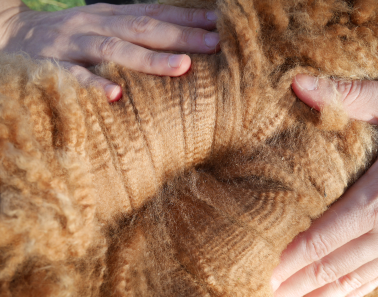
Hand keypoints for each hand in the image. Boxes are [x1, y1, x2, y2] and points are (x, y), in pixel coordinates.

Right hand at [0, 2, 219, 101]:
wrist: (7, 34)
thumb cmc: (70, 37)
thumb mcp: (104, 26)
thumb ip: (137, 31)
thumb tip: (187, 39)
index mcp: (111, 16)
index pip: (156, 13)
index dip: (189, 16)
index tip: (221, 24)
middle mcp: (96, 25)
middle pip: (144, 28)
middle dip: (182, 36)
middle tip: (215, 45)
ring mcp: (73, 44)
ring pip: (114, 49)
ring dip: (150, 59)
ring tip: (183, 68)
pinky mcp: (50, 66)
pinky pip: (73, 76)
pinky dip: (93, 85)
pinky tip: (116, 96)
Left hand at [270, 75, 377, 296]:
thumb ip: (346, 96)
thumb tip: (299, 85)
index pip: (324, 237)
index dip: (291, 259)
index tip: (263, 270)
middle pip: (331, 266)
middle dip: (295, 284)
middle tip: (260, 290)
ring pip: (350, 280)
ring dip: (317, 295)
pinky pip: (371, 280)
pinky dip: (346, 293)